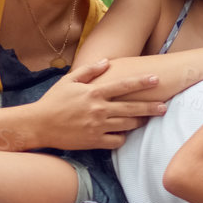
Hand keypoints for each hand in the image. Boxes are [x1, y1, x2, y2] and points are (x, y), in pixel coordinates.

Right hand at [35, 60, 167, 149]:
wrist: (39, 125)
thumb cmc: (53, 101)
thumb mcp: (69, 81)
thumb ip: (90, 71)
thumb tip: (107, 62)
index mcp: (94, 93)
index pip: (123, 86)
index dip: (141, 82)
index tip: (156, 80)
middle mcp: (99, 109)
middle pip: (132, 108)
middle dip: (150, 107)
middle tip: (164, 107)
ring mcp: (97, 126)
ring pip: (127, 125)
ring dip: (139, 122)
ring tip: (146, 119)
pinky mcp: (94, 141)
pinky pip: (116, 141)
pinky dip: (122, 138)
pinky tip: (125, 134)